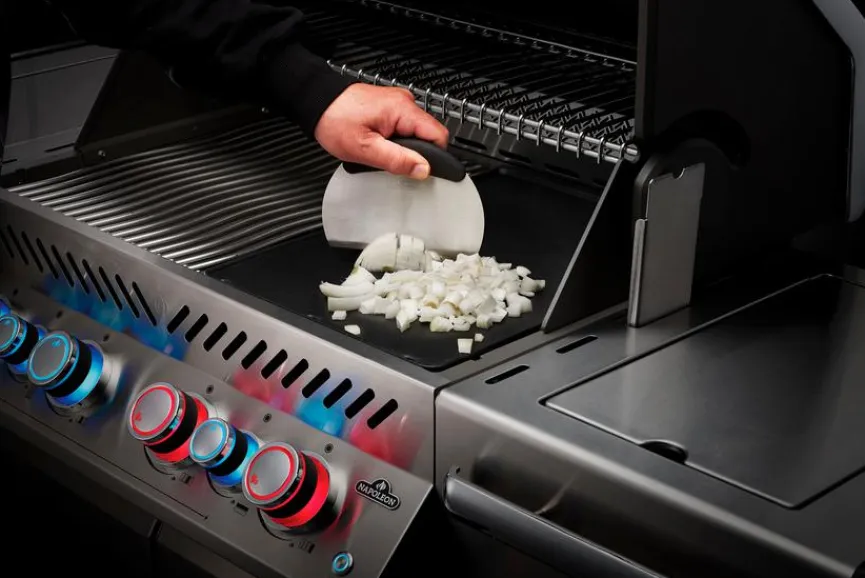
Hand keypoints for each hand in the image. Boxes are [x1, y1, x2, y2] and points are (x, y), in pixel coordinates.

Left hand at [314, 83, 449, 178]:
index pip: (439, 135)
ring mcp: (397, 102)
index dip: (433, 157)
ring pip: (416, 132)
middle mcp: (405, 101)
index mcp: (403, 109)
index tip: (419, 169)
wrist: (317, 102)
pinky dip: (395, 138)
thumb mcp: (365, 149)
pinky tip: (378, 141)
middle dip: (414, 152)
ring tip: (380, 149)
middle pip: (428, 134)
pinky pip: (404, 126)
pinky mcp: (390, 106)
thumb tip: (423, 169)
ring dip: (403, 146)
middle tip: (390, 159)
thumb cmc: (334, 121)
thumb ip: (397, 160)